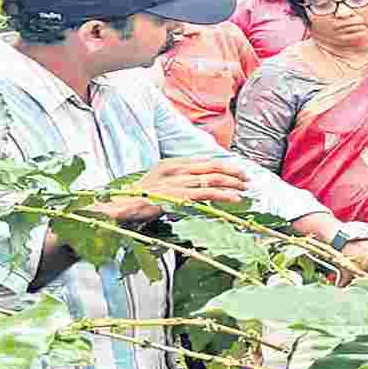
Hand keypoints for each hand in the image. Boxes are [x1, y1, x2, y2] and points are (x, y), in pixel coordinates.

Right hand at [103, 158, 249, 223]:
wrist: (119, 206)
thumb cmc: (139, 197)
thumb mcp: (160, 182)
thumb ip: (179, 180)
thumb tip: (198, 185)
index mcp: (173, 163)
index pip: (205, 161)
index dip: (224, 165)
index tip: (238, 171)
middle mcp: (177, 168)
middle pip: (213, 166)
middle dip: (233, 172)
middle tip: (248, 179)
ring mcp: (178, 181)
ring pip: (213, 178)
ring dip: (233, 183)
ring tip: (245, 189)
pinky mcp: (178, 195)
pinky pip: (207, 193)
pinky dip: (224, 194)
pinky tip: (235, 198)